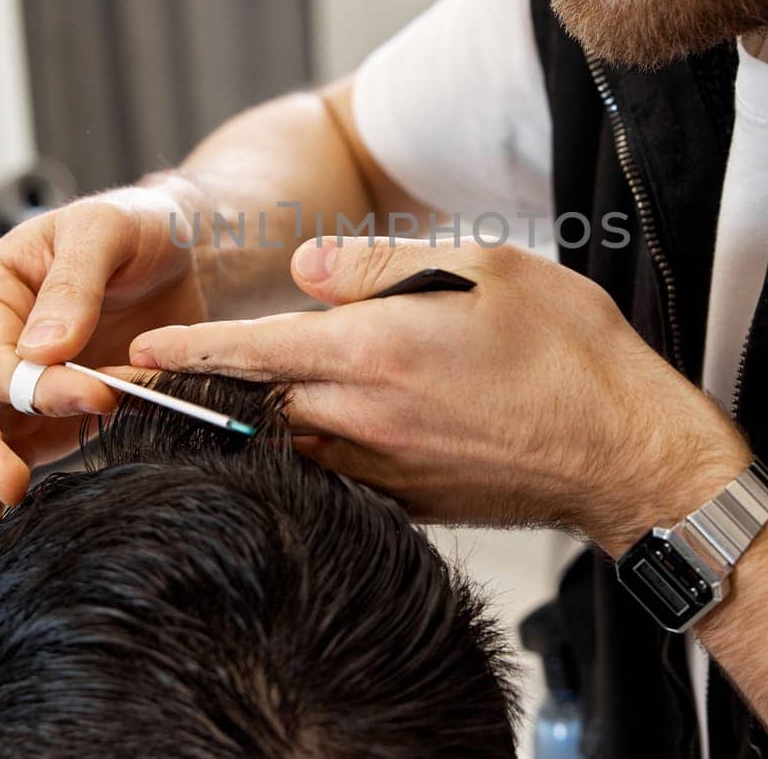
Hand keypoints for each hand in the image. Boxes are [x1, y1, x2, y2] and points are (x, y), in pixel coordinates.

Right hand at [0, 187, 205, 550]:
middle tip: (12, 487)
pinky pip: (5, 456)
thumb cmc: (134, 228)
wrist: (174, 251)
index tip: (96, 393)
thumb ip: (73, 284)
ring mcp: (8, 388)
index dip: (33, 386)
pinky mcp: (39, 419)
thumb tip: (41, 351)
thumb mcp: (104, 231)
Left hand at [127, 238, 749, 552]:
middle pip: (255, 407)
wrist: (629, 453)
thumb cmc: (569, 349)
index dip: (189, 351)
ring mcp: (387, 470)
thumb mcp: (485, 266)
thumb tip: (302, 267)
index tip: (138, 353)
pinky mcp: (411, 502)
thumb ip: (377, 264)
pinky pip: (335, 476)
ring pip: (289, 446)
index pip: (252, 351)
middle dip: (201, 393)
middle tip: (152, 380)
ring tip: (210, 410)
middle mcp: (367, 420)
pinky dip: (304, 454)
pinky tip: (303, 439)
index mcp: (376, 353)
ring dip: (245, 430)